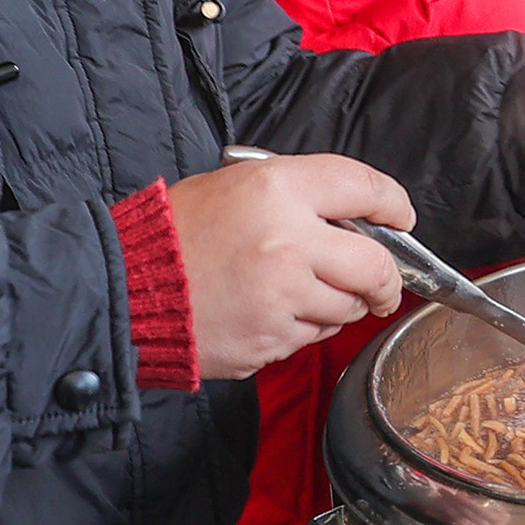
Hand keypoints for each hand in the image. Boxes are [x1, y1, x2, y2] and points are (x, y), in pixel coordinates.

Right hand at [163, 153, 410, 379]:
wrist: (123, 287)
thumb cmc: (174, 234)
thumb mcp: (234, 184)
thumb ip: (298, 195)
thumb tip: (351, 216)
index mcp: (279, 190)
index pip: (366, 187)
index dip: (394, 203)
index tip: (400, 216)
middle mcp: (289, 242)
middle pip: (376, 264)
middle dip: (389, 278)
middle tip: (383, 283)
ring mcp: (282, 296)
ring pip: (348, 307)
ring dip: (341, 303)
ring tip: (304, 292)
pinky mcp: (270, 339)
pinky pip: (311, 336)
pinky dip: (304, 327)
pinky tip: (272, 312)